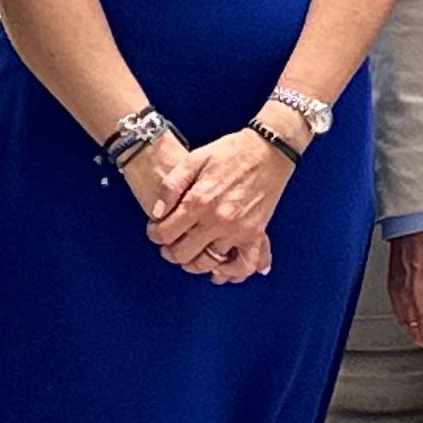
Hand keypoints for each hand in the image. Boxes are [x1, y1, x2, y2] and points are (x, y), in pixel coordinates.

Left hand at [142, 127, 288, 280]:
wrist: (268, 150)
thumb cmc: (231, 152)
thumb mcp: (194, 158)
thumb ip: (171, 186)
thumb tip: (158, 213)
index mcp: (198, 201)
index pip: (165, 233)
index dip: (155, 234)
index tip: (156, 230)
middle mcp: (217, 220)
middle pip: (182, 253)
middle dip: (170, 251)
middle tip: (170, 244)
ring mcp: (237, 230)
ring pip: (208, 263)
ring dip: (194, 262)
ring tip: (191, 252)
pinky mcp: (255, 233)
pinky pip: (243, 264)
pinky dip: (230, 272)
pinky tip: (220, 267)